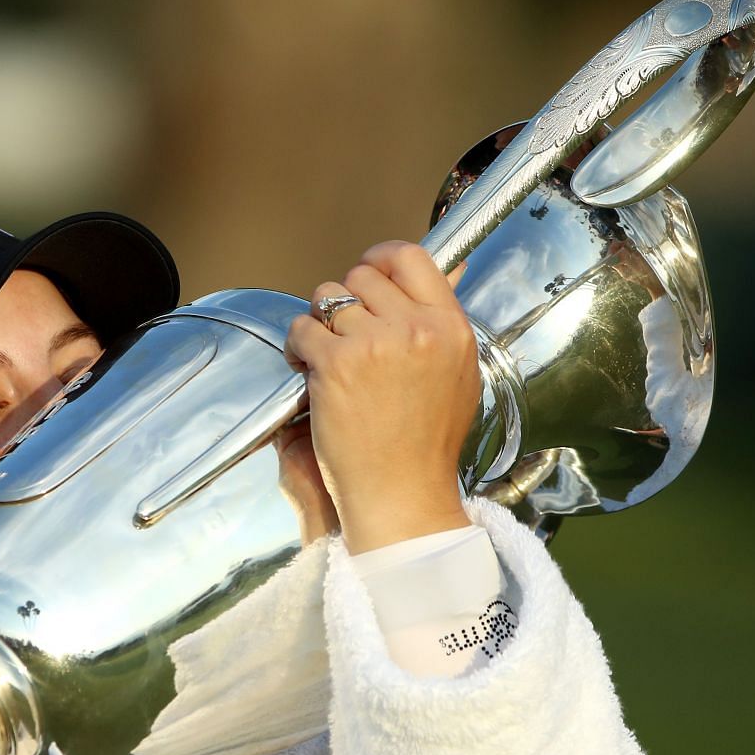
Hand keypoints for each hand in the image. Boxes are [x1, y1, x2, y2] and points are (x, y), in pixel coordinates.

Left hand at [283, 241, 479, 554]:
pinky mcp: (336, 365)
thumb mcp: (457, 377)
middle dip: (344, 300)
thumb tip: (430, 282)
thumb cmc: (425, 448)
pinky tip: (308, 370)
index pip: (411, 258)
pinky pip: (302, 328)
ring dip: (319, 322)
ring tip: (326, 356)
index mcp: (449, 327)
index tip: (366, 273)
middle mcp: (415, 329)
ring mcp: (374, 344)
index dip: (380, 259)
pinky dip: (297, 346)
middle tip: (342, 334)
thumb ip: (440, 329)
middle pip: (361, 276)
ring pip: (327, 298)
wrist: (401, 496)